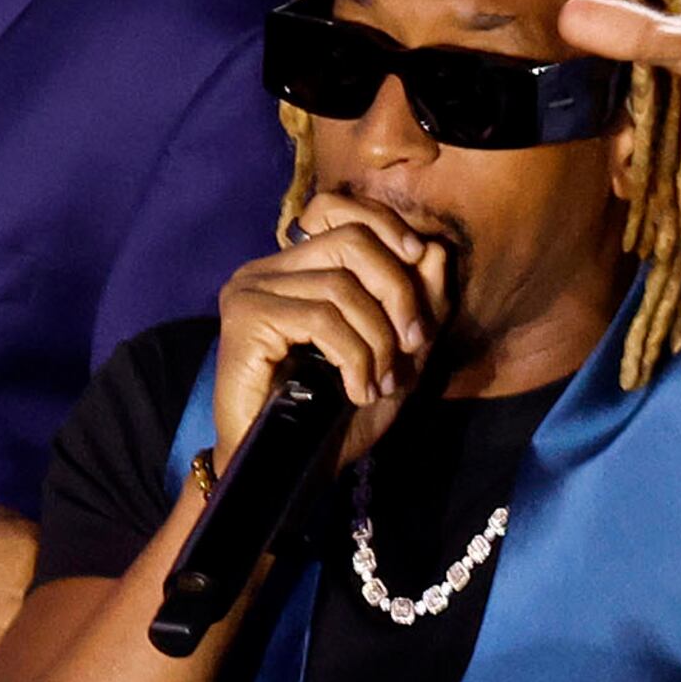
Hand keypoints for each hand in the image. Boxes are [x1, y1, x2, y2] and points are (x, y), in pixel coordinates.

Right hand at [209, 190, 451, 474]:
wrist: (284, 472)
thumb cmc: (332, 419)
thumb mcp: (394, 358)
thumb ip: (416, 305)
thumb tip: (435, 249)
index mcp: (294, 269)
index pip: (338, 209)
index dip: (387, 226)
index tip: (421, 260)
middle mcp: (265, 269)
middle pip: (351, 240)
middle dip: (398, 291)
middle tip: (411, 345)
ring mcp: (250, 290)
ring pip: (341, 286)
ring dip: (377, 340)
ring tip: (379, 384)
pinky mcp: (245, 318)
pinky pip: (321, 319)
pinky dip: (354, 357)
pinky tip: (357, 391)